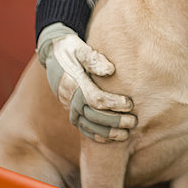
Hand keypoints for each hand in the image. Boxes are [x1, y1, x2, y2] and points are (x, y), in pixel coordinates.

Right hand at [37, 23, 136, 141]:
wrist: (53, 53)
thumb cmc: (72, 49)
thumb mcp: (81, 48)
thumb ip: (94, 59)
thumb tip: (110, 70)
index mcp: (74, 83)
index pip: (95, 99)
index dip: (113, 104)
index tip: (129, 104)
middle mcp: (70, 98)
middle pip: (94, 116)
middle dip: (115, 121)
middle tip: (134, 122)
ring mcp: (69, 106)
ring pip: (88, 125)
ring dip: (108, 133)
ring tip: (126, 134)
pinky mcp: (71, 110)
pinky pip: (82, 128)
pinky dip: (96, 135)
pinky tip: (110, 139)